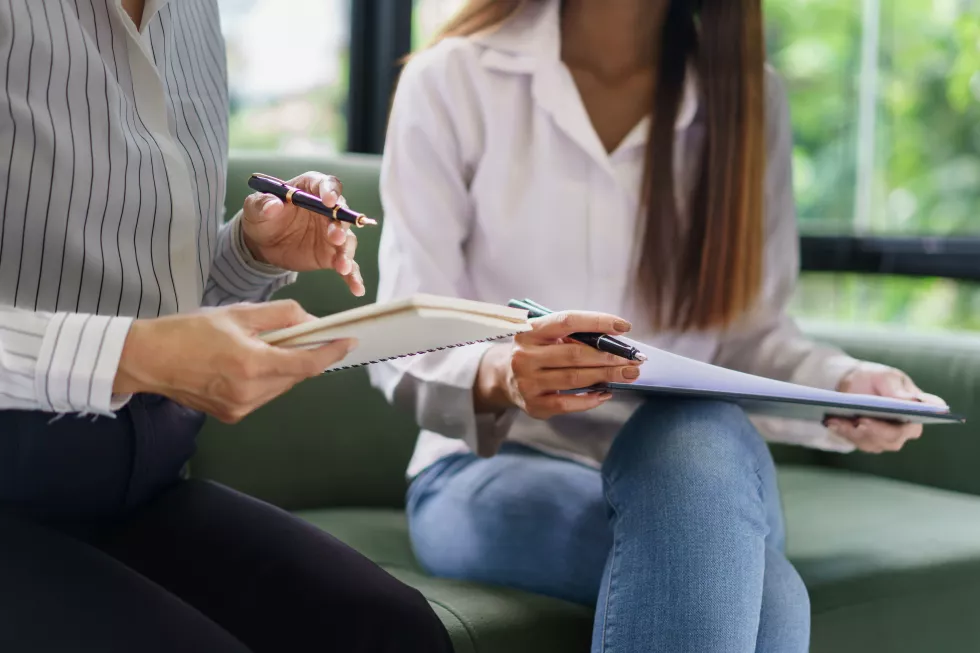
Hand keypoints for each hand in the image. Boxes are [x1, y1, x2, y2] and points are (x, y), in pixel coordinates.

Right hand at [114, 300, 356, 423]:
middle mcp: (249, 393)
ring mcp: (240, 408)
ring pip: (281, 387)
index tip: (348, 342)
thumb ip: (280, 316)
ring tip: (265, 347)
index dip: (331, 353)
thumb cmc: (187, 332)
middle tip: (302, 334)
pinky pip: (264, 396)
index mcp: (252, 365)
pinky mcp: (231, 415)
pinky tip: (249, 364)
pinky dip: (267, 379)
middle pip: (296, 375)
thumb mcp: (238, 313)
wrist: (146, 359)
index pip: (307, 364)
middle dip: (304, 355)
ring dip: (284, 367)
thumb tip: (310, 321)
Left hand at [241, 171, 364, 295]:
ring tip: (343, 266)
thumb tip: (274, 205)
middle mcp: (327, 210)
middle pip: (342, 214)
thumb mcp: (254, 208)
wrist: (263, 244)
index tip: (329, 201)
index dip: (331, 191)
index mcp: (310, 189)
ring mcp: (332, 234)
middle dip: (341, 226)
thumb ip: (262, 204)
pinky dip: (353, 277)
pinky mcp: (332, 255)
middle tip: (336, 237)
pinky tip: (357, 288)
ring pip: (347, 241)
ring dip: (347, 252)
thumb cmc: (262, 217)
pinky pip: (347, 265)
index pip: (327, 184)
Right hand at [475, 311, 642, 419]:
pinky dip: (590, 399)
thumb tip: (615, 341)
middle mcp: (524, 356)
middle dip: (609, 356)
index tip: (624, 326)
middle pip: (575, 354)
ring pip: (574, 378)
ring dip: (606, 375)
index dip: (597, 321)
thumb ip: (572, 335)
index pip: (567, 321)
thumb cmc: (535, 351)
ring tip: (628, 373)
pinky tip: (605, 392)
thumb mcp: (545, 336)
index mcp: (529, 331)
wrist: (503, 376)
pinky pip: (568, 403)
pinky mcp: (534, 404)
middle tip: (634, 359)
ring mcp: (527, 382)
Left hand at [826, 362, 946, 453]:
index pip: (919, 422)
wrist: (854, 384)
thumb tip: (915, 402)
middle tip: (861, 421)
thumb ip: (898, 390)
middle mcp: (905, 430)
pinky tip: (830, 422)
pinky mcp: (867, 441)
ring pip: (872, 443)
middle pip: (893, 438)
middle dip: (875, 430)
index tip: (900, 417)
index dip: (908, 424)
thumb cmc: (876, 378)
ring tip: (837, 419)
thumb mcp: (885, 377)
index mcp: (918, 412)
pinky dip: (842, 431)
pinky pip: (855, 441)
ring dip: (853, 432)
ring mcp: (886, 438)